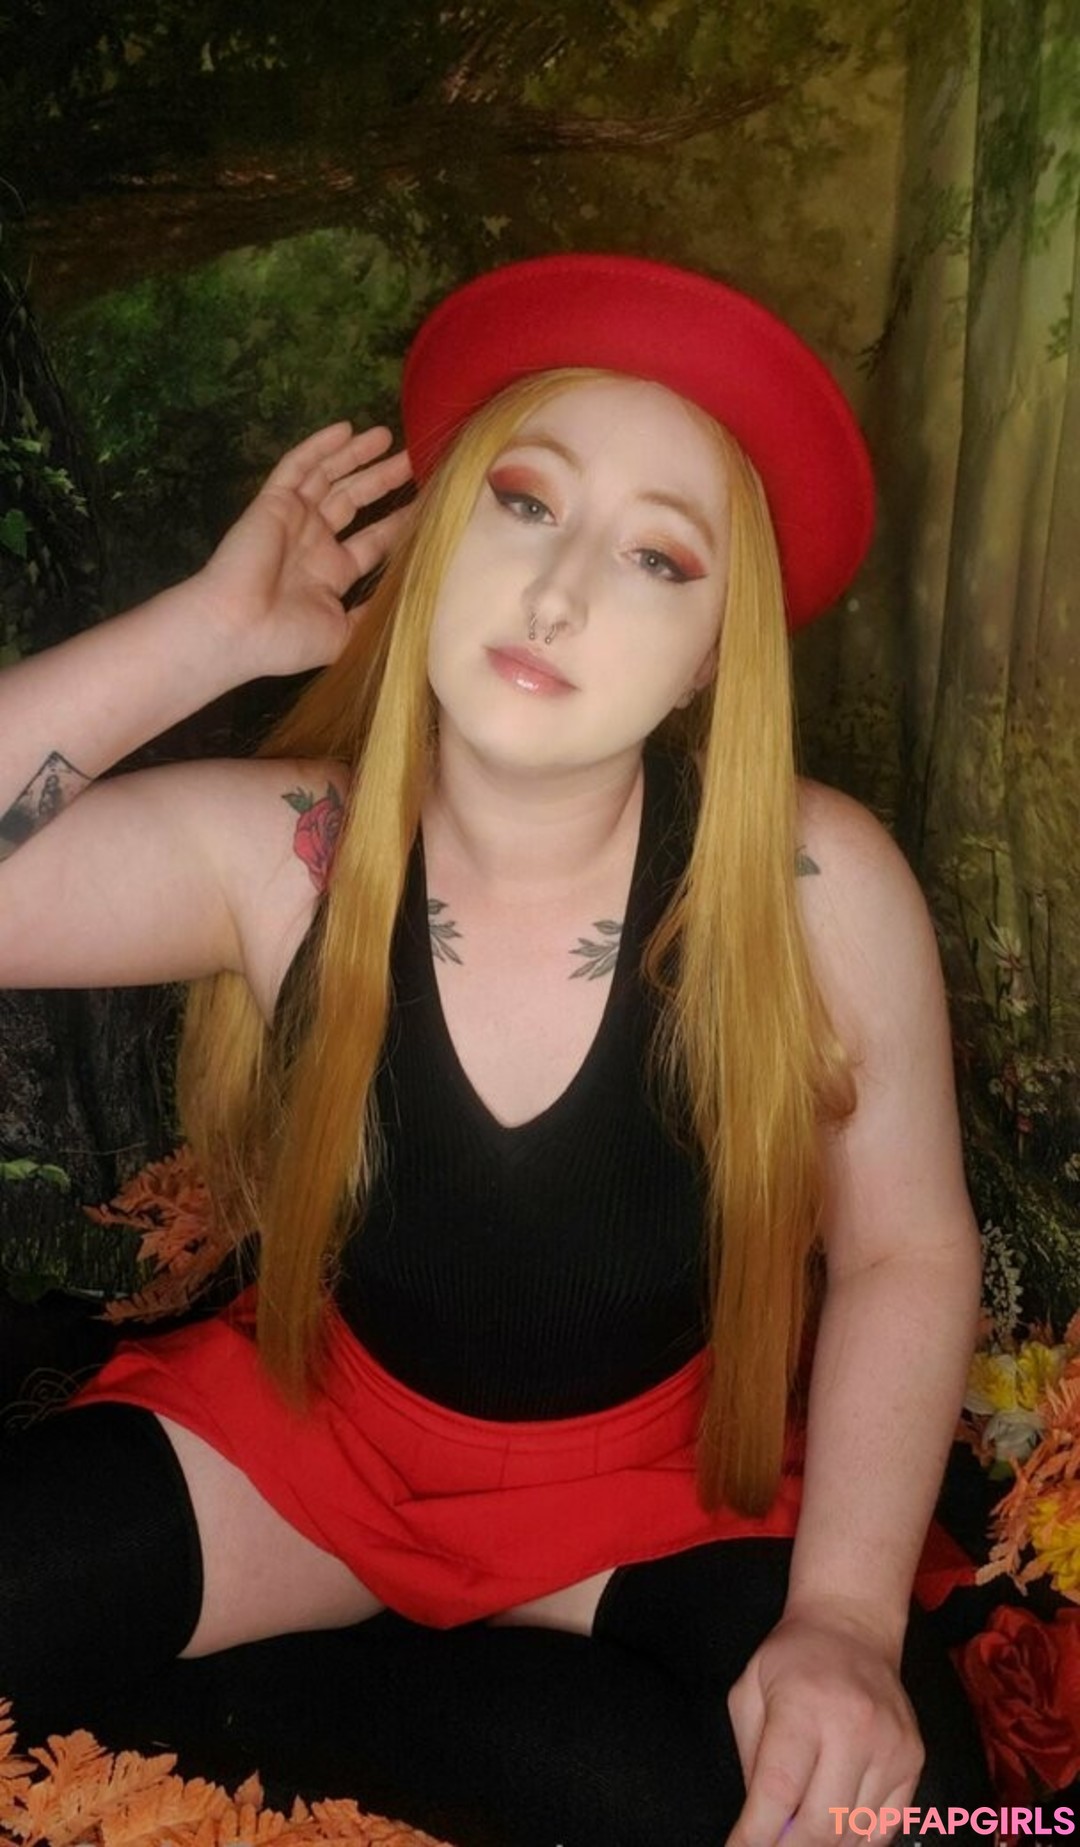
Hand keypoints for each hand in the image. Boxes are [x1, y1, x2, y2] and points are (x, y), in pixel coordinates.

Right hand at [193, 423, 412, 679]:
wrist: (237, 629)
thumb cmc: (287, 639)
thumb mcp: (343, 636)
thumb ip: (371, 616)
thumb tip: (405, 605)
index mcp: (332, 573)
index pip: (374, 539)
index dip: (400, 521)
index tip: (429, 504)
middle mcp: (314, 542)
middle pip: (354, 500)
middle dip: (382, 479)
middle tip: (413, 459)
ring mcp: (294, 519)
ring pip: (329, 476)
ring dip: (356, 454)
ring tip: (386, 436)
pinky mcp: (274, 502)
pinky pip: (298, 466)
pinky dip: (319, 446)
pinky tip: (345, 428)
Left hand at [725, 1607, 923, 1846]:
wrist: (852, 1627)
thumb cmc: (792, 1660)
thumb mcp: (749, 1691)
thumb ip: (751, 1760)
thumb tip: (762, 1825)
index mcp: (804, 1706)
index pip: (778, 1791)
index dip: (755, 1835)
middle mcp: (853, 1728)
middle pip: (820, 1824)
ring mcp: (890, 1746)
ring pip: (853, 1834)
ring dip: (821, 1846)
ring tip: (798, 1836)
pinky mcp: (912, 1759)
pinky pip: (885, 1827)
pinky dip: (855, 1842)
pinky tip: (833, 1832)